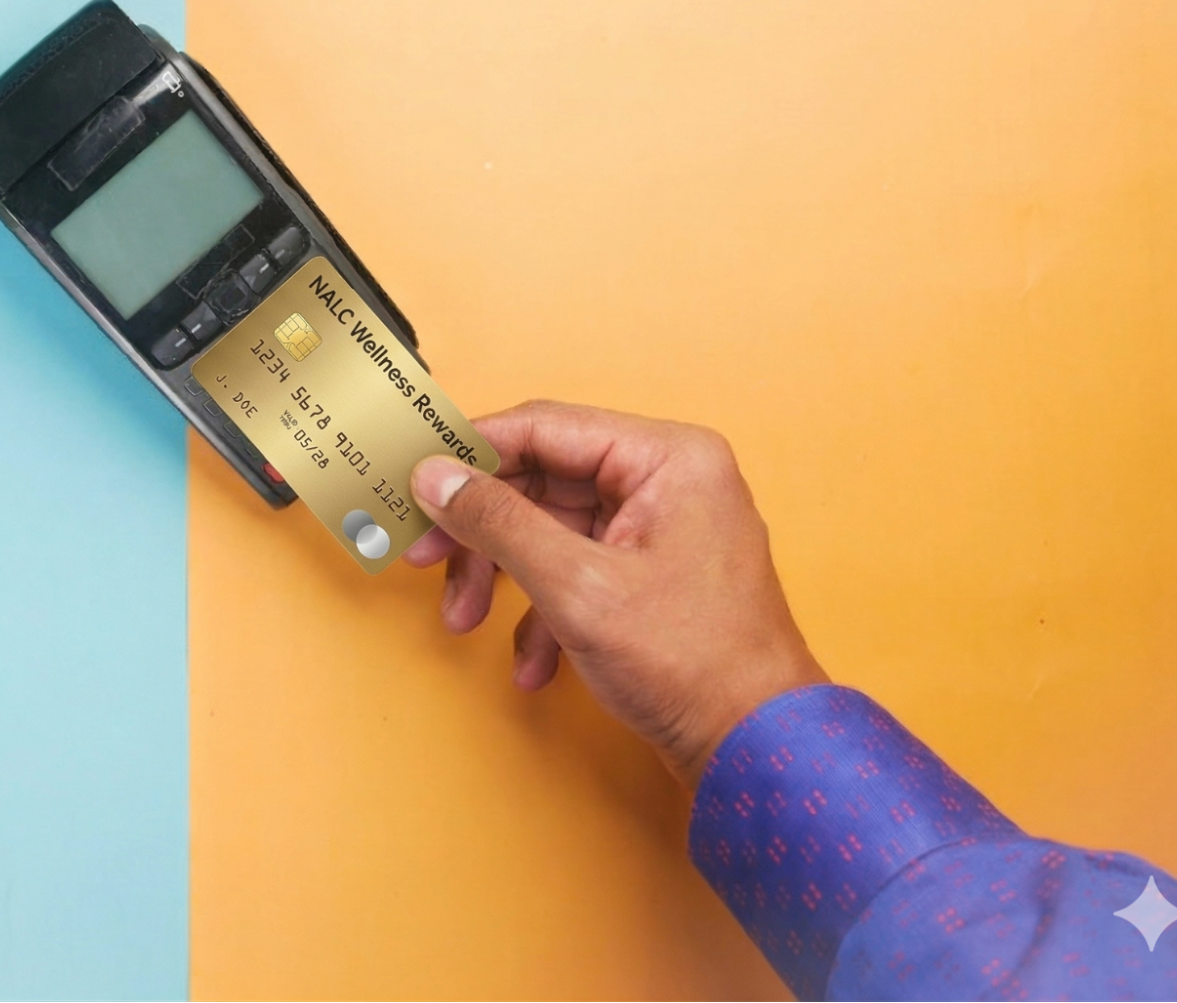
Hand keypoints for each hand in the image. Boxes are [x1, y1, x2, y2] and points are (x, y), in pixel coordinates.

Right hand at [401, 401, 826, 788]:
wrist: (757, 750)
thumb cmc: (697, 667)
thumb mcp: (576, 587)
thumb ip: (498, 523)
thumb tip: (439, 478)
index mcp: (668, 458)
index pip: (544, 427)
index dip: (472, 454)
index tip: (419, 479)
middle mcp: (669, 480)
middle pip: (542, 480)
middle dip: (482, 532)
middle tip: (428, 557)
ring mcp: (662, 527)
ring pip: (550, 529)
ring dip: (503, 576)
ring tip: (467, 617)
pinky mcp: (652, 573)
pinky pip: (575, 568)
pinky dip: (542, 611)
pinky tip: (532, 660)